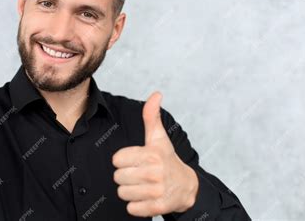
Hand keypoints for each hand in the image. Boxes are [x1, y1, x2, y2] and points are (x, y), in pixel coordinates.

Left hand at [112, 91, 198, 216]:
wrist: (187, 186)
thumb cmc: (167, 159)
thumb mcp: (158, 137)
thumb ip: (151, 116)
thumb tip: (156, 94)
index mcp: (151, 154)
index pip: (117, 159)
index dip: (124, 160)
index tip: (136, 160)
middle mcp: (154, 172)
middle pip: (117, 177)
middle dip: (126, 176)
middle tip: (139, 174)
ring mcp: (156, 191)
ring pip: (122, 193)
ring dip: (130, 191)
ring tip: (143, 185)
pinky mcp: (157, 208)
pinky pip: (131, 209)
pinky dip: (136, 206)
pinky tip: (146, 197)